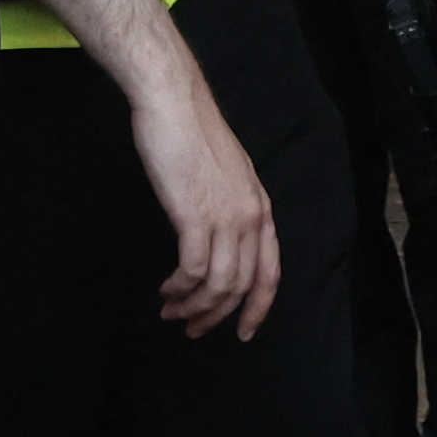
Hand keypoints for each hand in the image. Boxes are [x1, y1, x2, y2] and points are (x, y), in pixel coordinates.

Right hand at [124, 72, 278, 340]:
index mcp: (261, 209)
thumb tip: (217, 238)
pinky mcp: (195, 215)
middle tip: (192, 328)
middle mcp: (250, 217)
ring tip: (172, 311)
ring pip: (217, 284)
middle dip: (216, 316)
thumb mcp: (225, 176)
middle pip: (241, 286)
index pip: (270, 273)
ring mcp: (225, 216)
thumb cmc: (191, 134)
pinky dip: (179, 287)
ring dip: (193, 305)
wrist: (173, 103)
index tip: (243, 332)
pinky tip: (167, 289)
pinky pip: (193, 269)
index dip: (258, 308)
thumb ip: (229, 208)